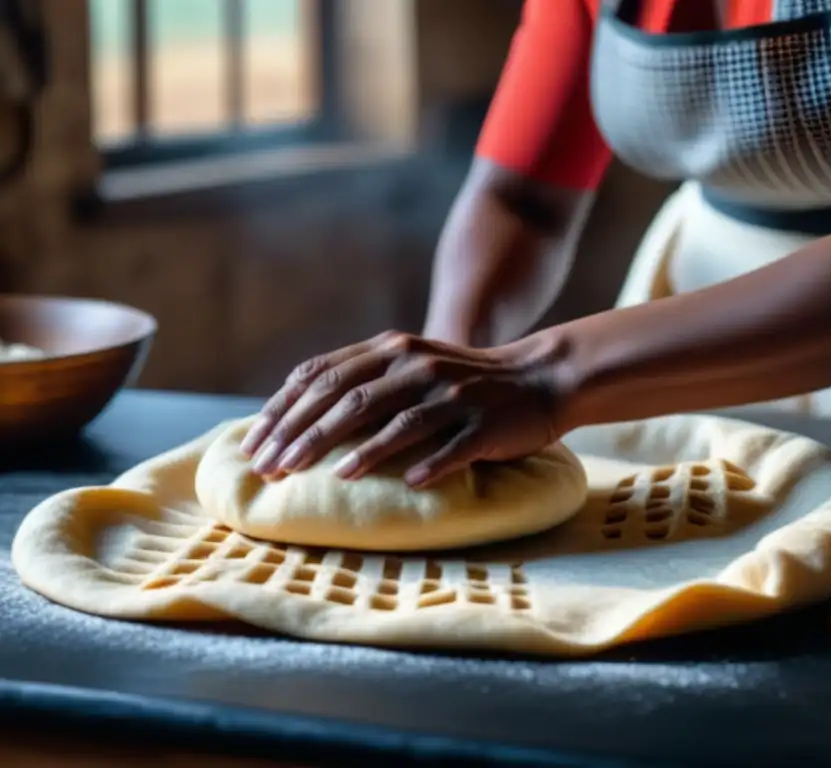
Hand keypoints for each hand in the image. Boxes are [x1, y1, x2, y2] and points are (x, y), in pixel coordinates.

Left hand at [240, 330, 570, 486]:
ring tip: (328, 478)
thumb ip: (363, 378)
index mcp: (392, 349)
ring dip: (359, 452)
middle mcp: (417, 365)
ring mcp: (452, 394)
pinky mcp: (483, 423)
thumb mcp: (410, 364)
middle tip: (271, 470)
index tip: (253, 442)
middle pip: (350, 399)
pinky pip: (450, 445)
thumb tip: (298, 414)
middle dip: (304, 436)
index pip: (323, 375)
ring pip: (396, 421)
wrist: (538, 378)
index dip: (283, 409)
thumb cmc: (463, 380)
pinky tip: (404, 485)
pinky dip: (426, 464)